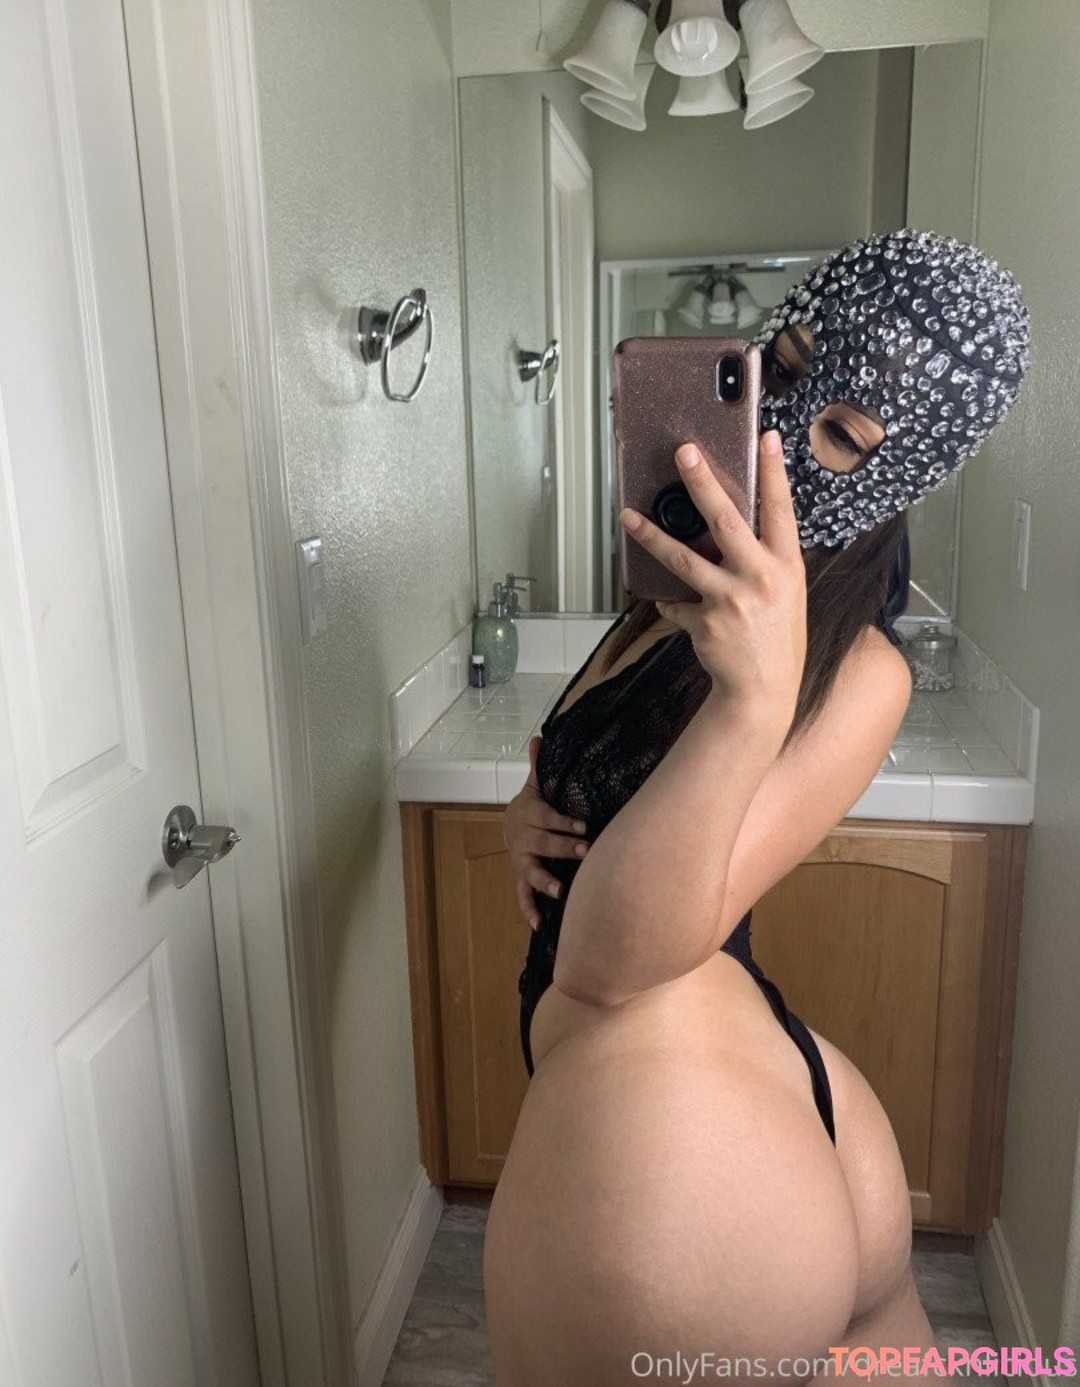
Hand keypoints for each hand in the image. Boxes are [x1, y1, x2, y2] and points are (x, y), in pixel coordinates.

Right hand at [502, 735, 589, 929]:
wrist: (510, 825)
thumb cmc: (532, 805)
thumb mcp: (534, 785)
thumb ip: (539, 766)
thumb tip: (538, 737)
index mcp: (529, 814)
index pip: (548, 818)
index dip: (564, 822)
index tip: (585, 826)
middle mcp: (523, 839)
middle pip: (543, 844)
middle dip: (563, 849)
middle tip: (585, 852)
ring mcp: (522, 860)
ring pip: (531, 871)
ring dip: (545, 882)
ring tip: (562, 892)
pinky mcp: (522, 876)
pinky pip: (523, 894)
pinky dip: (529, 909)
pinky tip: (540, 924)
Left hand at [618, 430, 805, 734]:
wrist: (764, 689)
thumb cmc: (776, 637)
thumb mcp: (786, 591)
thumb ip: (765, 558)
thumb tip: (734, 523)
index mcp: (786, 565)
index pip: (780, 508)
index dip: (773, 471)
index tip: (764, 437)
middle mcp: (760, 577)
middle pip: (725, 520)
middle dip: (702, 482)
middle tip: (684, 452)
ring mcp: (730, 599)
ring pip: (682, 557)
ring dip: (651, 535)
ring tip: (628, 517)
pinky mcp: (704, 621)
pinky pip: (675, 602)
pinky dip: (670, 602)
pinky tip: (673, 604)